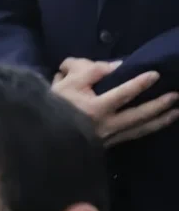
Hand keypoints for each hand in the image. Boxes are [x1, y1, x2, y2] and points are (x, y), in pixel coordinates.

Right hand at [52, 58, 178, 146]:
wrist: (44, 132)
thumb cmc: (55, 103)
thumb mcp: (68, 81)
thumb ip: (91, 71)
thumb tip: (117, 67)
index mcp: (95, 108)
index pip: (122, 94)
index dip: (139, 83)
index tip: (155, 74)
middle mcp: (107, 125)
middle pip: (139, 116)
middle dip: (159, 105)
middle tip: (175, 96)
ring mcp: (111, 137)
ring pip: (141, 129)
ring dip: (161, 120)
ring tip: (177, 110)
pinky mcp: (111, 143)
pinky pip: (135, 135)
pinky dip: (150, 128)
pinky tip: (160, 123)